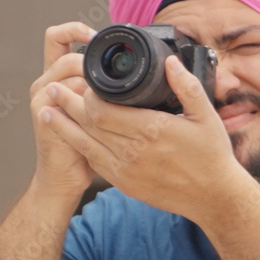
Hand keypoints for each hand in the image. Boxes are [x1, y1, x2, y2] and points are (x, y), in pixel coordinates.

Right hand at [29, 22, 98, 202]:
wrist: (64, 179)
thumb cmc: (85, 148)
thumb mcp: (97, 112)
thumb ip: (104, 91)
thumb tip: (139, 76)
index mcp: (56, 78)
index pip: (58, 38)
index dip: (76, 29)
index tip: (98, 37)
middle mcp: (45, 83)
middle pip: (63, 50)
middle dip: (90, 59)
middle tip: (113, 75)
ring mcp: (41, 97)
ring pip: (68, 69)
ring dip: (92, 78)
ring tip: (109, 97)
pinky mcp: (44, 113)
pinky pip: (66, 94)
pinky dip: (87, 97)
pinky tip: (101, 108)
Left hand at [39, 54, 245, 222]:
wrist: (213, 198)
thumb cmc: (212, 155)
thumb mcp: (206, 116)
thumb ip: (186, 86)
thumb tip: (169, 61)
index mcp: (151, 129)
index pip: (103, 109)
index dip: (85, 94)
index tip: (80, 81)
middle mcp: (134, 151)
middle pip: (88, 124)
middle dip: (67, 104)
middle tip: (54, 87)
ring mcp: (127, 171)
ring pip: (85, 145)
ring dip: (64, 127)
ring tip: (47, 110)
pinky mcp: (125, 185)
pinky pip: (95, 163)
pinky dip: (79, 148)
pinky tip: (70, 137)